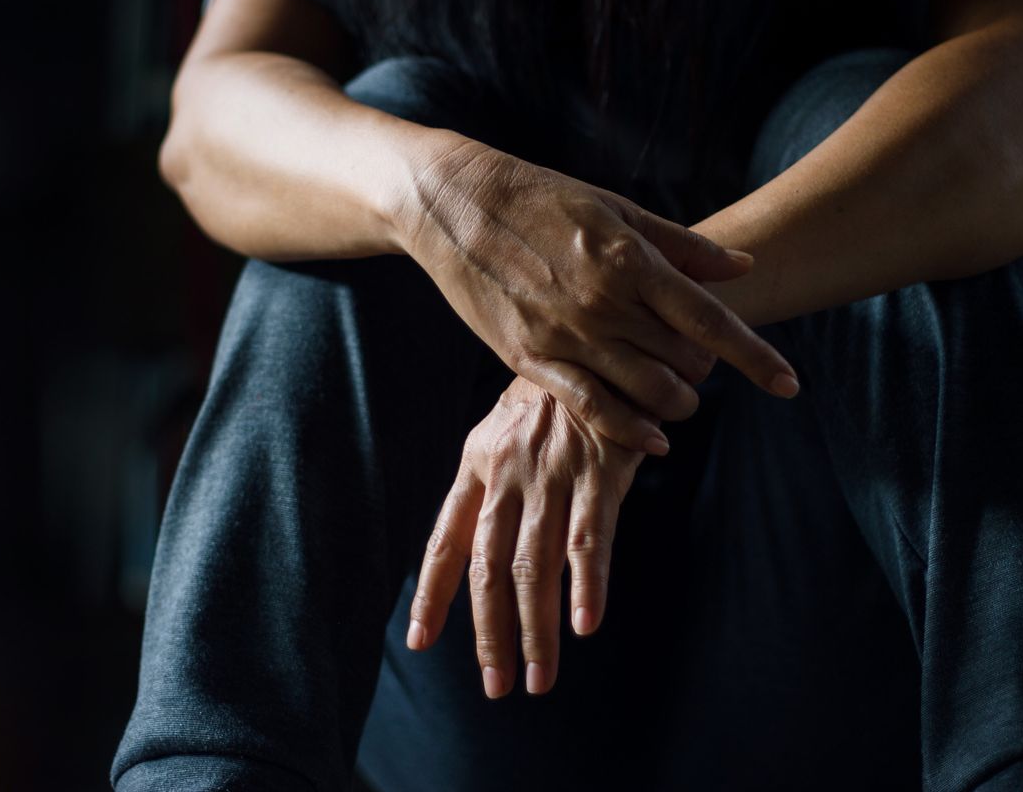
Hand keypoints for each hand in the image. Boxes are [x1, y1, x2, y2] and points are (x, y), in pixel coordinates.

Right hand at [399, 136, 797, 453]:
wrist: (454, 205)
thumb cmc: (539, 198)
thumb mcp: (614, 208)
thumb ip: (680, 245)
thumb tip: (741, 268)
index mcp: (629, 259)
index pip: (710, 320)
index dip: (756, 357)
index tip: (790, 385)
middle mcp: (604, 302)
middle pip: (684, 361)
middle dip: (705, 372)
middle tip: (699, 364)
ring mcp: (566, 334)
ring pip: (645, 392)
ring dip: (676, 402)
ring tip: (677, 394)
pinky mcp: (530, 359)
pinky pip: (592, 408)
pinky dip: (630, 430)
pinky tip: (654, 440)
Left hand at [405, 376, 641, 696]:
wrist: (602, 335)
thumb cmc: (557, 392)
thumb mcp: (505, 428)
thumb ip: (490, 485)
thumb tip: (475, 546)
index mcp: (478, 465)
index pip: (445, 541)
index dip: (432, 594)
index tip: (420, 640)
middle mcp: (508, 474)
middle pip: (489, 569)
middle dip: (490, 635)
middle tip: (496, 687)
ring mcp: (554, 474)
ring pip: (536, 566)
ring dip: (537, 630)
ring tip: (539, 679)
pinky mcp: (602, 471)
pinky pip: (591, 538)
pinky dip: (588, 584)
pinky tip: (585, 625)